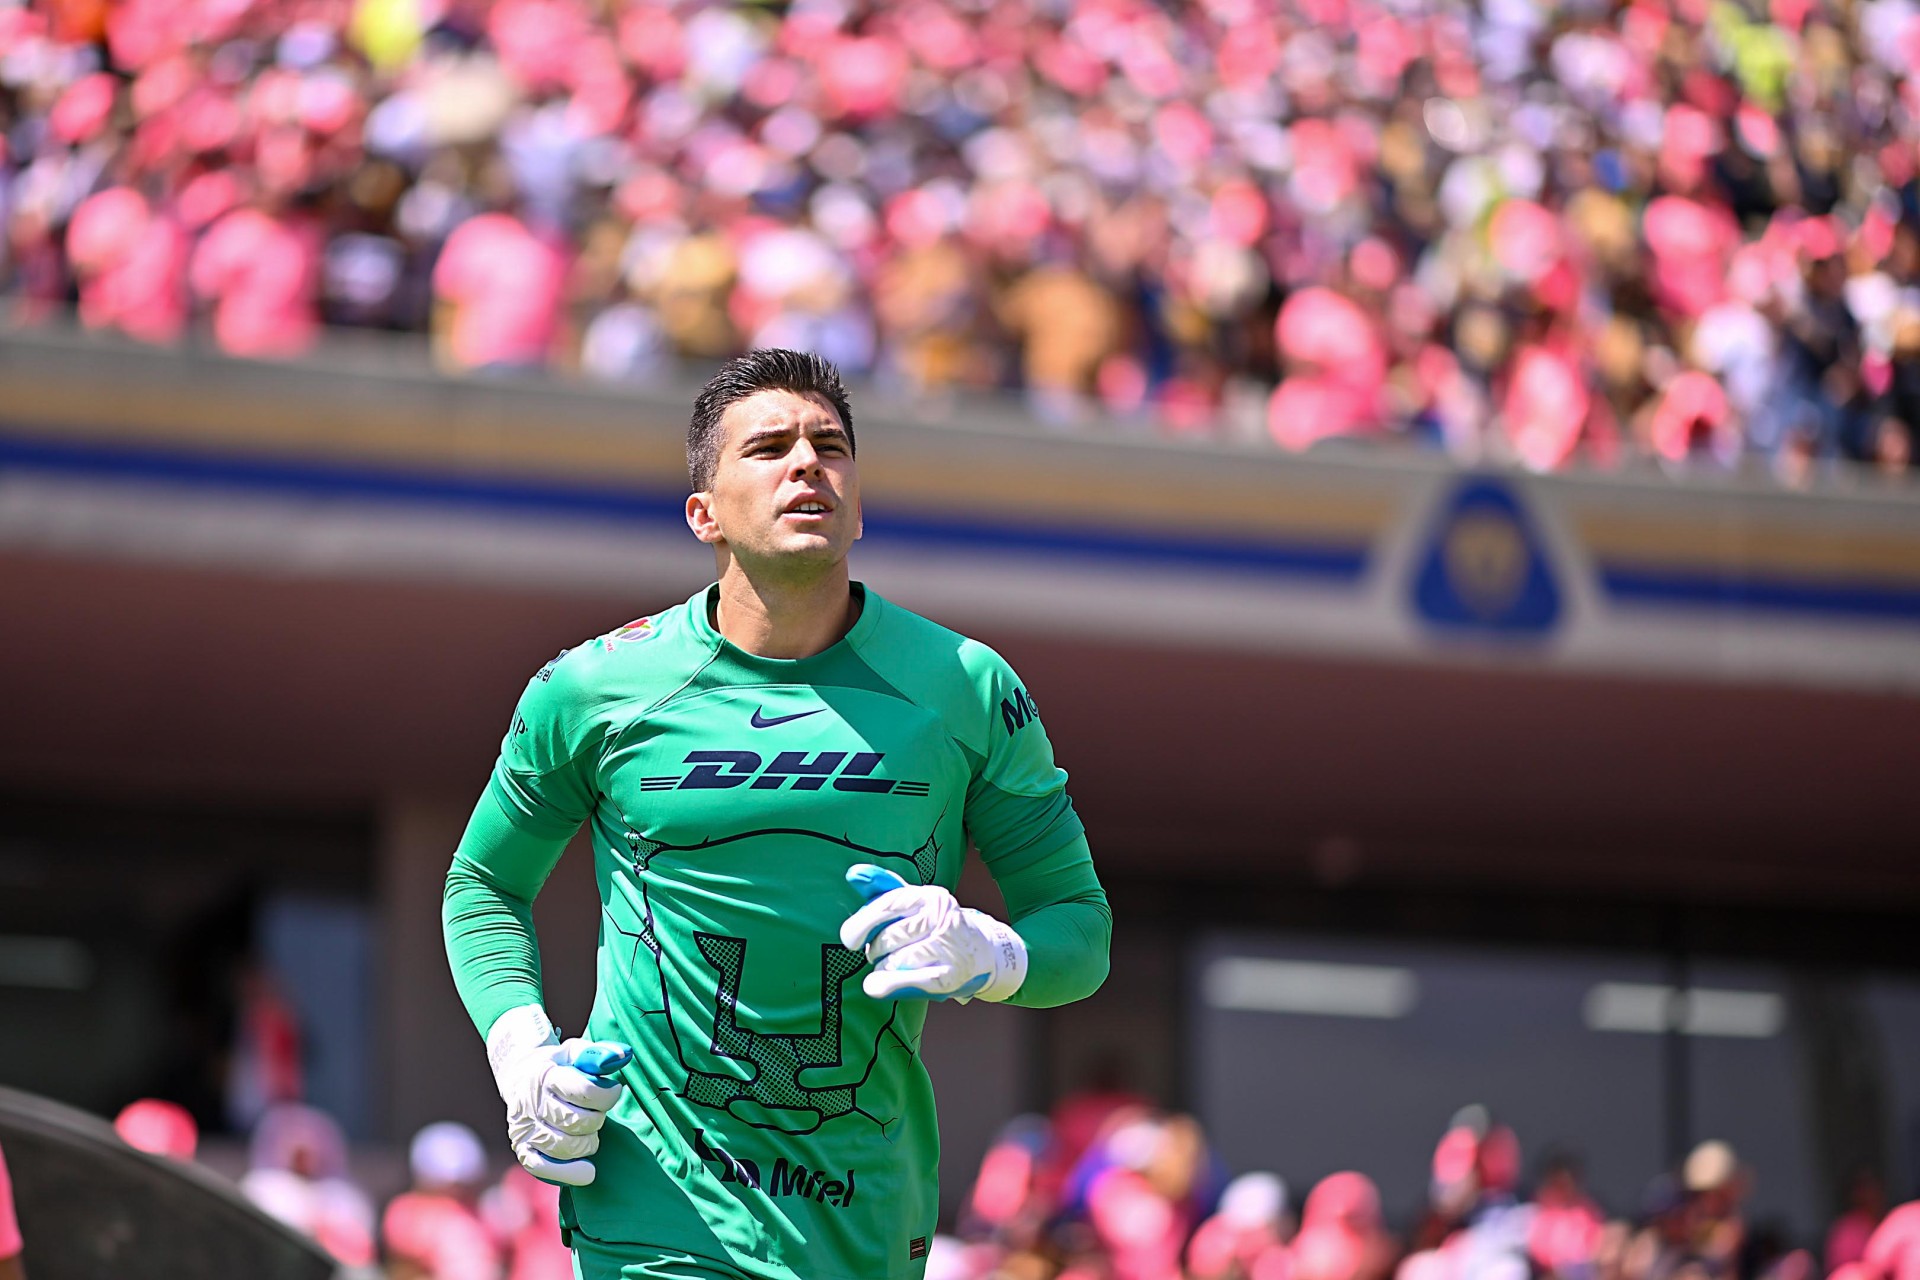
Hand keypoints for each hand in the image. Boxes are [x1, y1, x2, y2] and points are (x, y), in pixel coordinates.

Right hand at [486, 1005, 632, 1186]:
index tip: (615, 1091)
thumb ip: (600, 1054)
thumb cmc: (558, 1066)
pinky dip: (568, 1173)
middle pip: (576, 1122)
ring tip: (589, 1132)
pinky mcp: (522, 1150)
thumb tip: (625, 1055)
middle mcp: (531, 1104)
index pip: (582, 1091)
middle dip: (596, 1119)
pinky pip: (545, 1168)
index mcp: (546, 1076)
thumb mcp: (576, 1052)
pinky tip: (587, 1171)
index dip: (606, 1095)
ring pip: (566, 1147)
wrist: (520, 1076)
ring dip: (588, 1143)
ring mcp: (524, 1129)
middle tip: (597, 1112)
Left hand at [839, 864, 1027, 1002]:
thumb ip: (882, 888)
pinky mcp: (952, 975)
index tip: (850, 940)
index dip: (861, 924)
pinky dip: (889, 985)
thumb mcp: (913, 902)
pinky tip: (876, 987)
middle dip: (875, 950)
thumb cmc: (935, 926)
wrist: (982, 952)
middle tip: (882, 953)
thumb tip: (853, 873)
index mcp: (930, 896)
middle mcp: (943, 918)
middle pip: (888, 938)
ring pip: (895, 962)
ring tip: (892, 966)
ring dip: (883, 969)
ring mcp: (950, 946)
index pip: (887, 905)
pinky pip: (912, 981)